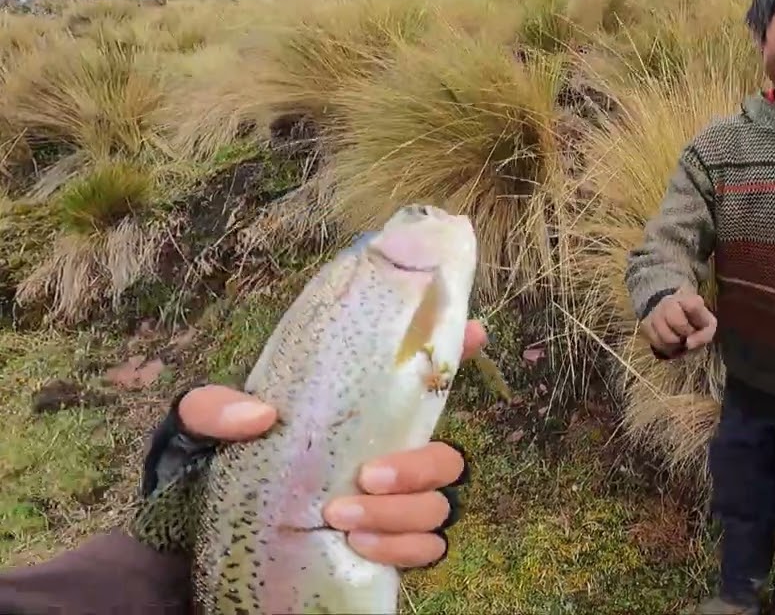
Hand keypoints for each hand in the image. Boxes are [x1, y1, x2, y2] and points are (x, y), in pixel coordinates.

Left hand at [174, 319, 487, 568]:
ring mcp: (390, 508)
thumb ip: (212, 409)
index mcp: (353, 416)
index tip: (477, 333)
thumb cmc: (204, 472)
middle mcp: (384, 458)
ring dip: (401, 512)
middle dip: (419, 466)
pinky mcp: (384, 550)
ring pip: (441, 504)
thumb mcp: (194, 427)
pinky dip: (403, 548)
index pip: (422, 378)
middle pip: (447, 456)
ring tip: (342, 518)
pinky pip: (428, 549)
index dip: (461, 351)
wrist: (187, 548)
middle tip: (366, 476)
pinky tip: (360, 545)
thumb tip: (259, 415)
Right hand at [640, 287, 716, 355]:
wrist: (672, 316)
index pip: (694, 306)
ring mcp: (655, 314)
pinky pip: (656, 343)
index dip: (699, 322)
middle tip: (687, 335)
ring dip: (675, 345)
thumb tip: (688, 344)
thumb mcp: (707, 325)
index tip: (698, 326)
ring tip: (679, 341)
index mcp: (687, 299)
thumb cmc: (694, 321)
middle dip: (685, 333)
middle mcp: (668, 303)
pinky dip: (666, 348)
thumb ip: (704, 335)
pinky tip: (670, 344)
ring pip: (666, 337)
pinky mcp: (646, 326)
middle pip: (676, 321)